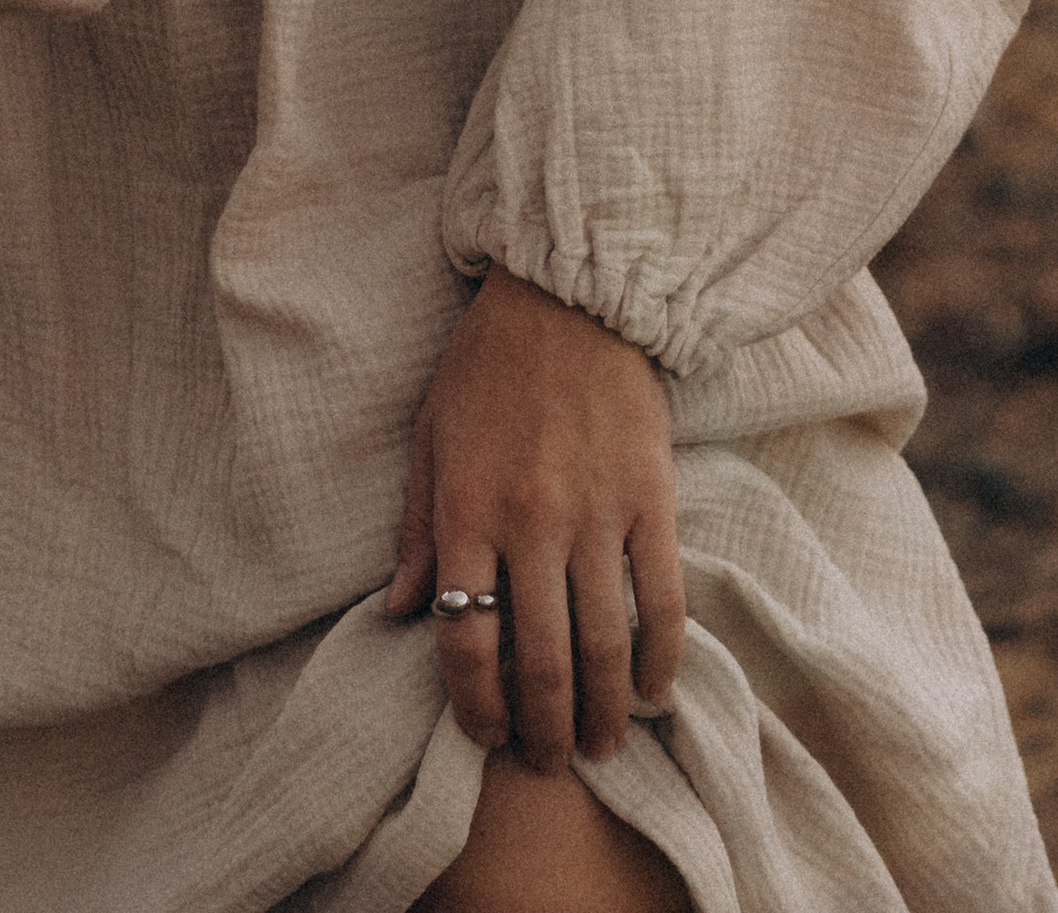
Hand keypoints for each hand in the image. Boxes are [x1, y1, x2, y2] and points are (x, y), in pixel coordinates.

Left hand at [386, 267, 684, 772]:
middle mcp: (531, 524)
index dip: (475, 704)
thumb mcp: (430, 435)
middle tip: (547, 763)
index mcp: (468, 511)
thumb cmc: (487, 363)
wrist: (568, 293)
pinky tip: (651, 691)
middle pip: (540, 661)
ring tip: (599, 748)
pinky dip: (658, 657)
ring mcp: (596, 513)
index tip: (486, 733)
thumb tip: (397, 613)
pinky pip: (660, 597)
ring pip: (602, 644)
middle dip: (542, 729)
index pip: (465, 639)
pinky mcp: (650, 498)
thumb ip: (418, 529)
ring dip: (601, 713)